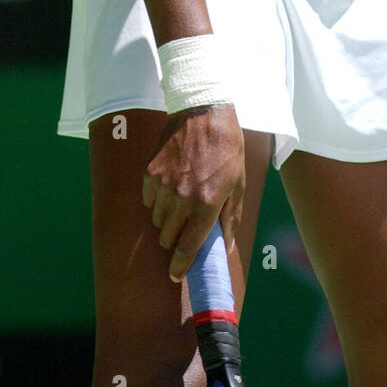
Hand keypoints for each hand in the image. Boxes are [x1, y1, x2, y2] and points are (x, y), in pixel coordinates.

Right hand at [142, 103, 244, 281]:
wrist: (203, 112)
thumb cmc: (226, 147)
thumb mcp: (238, 183)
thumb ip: (231, 217)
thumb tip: (226, 246)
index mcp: (207, 204)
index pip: (188, 247)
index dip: (180, 266)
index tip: (176, 274)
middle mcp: (182, 198)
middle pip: (168, 237)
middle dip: (176, 239)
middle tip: (185, 229)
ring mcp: (163, 185)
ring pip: (157, 220)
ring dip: (167, 219)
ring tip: (180, 202)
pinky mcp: (150, 173)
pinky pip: (148, 200)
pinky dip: (157, 201)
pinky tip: (170, 187)